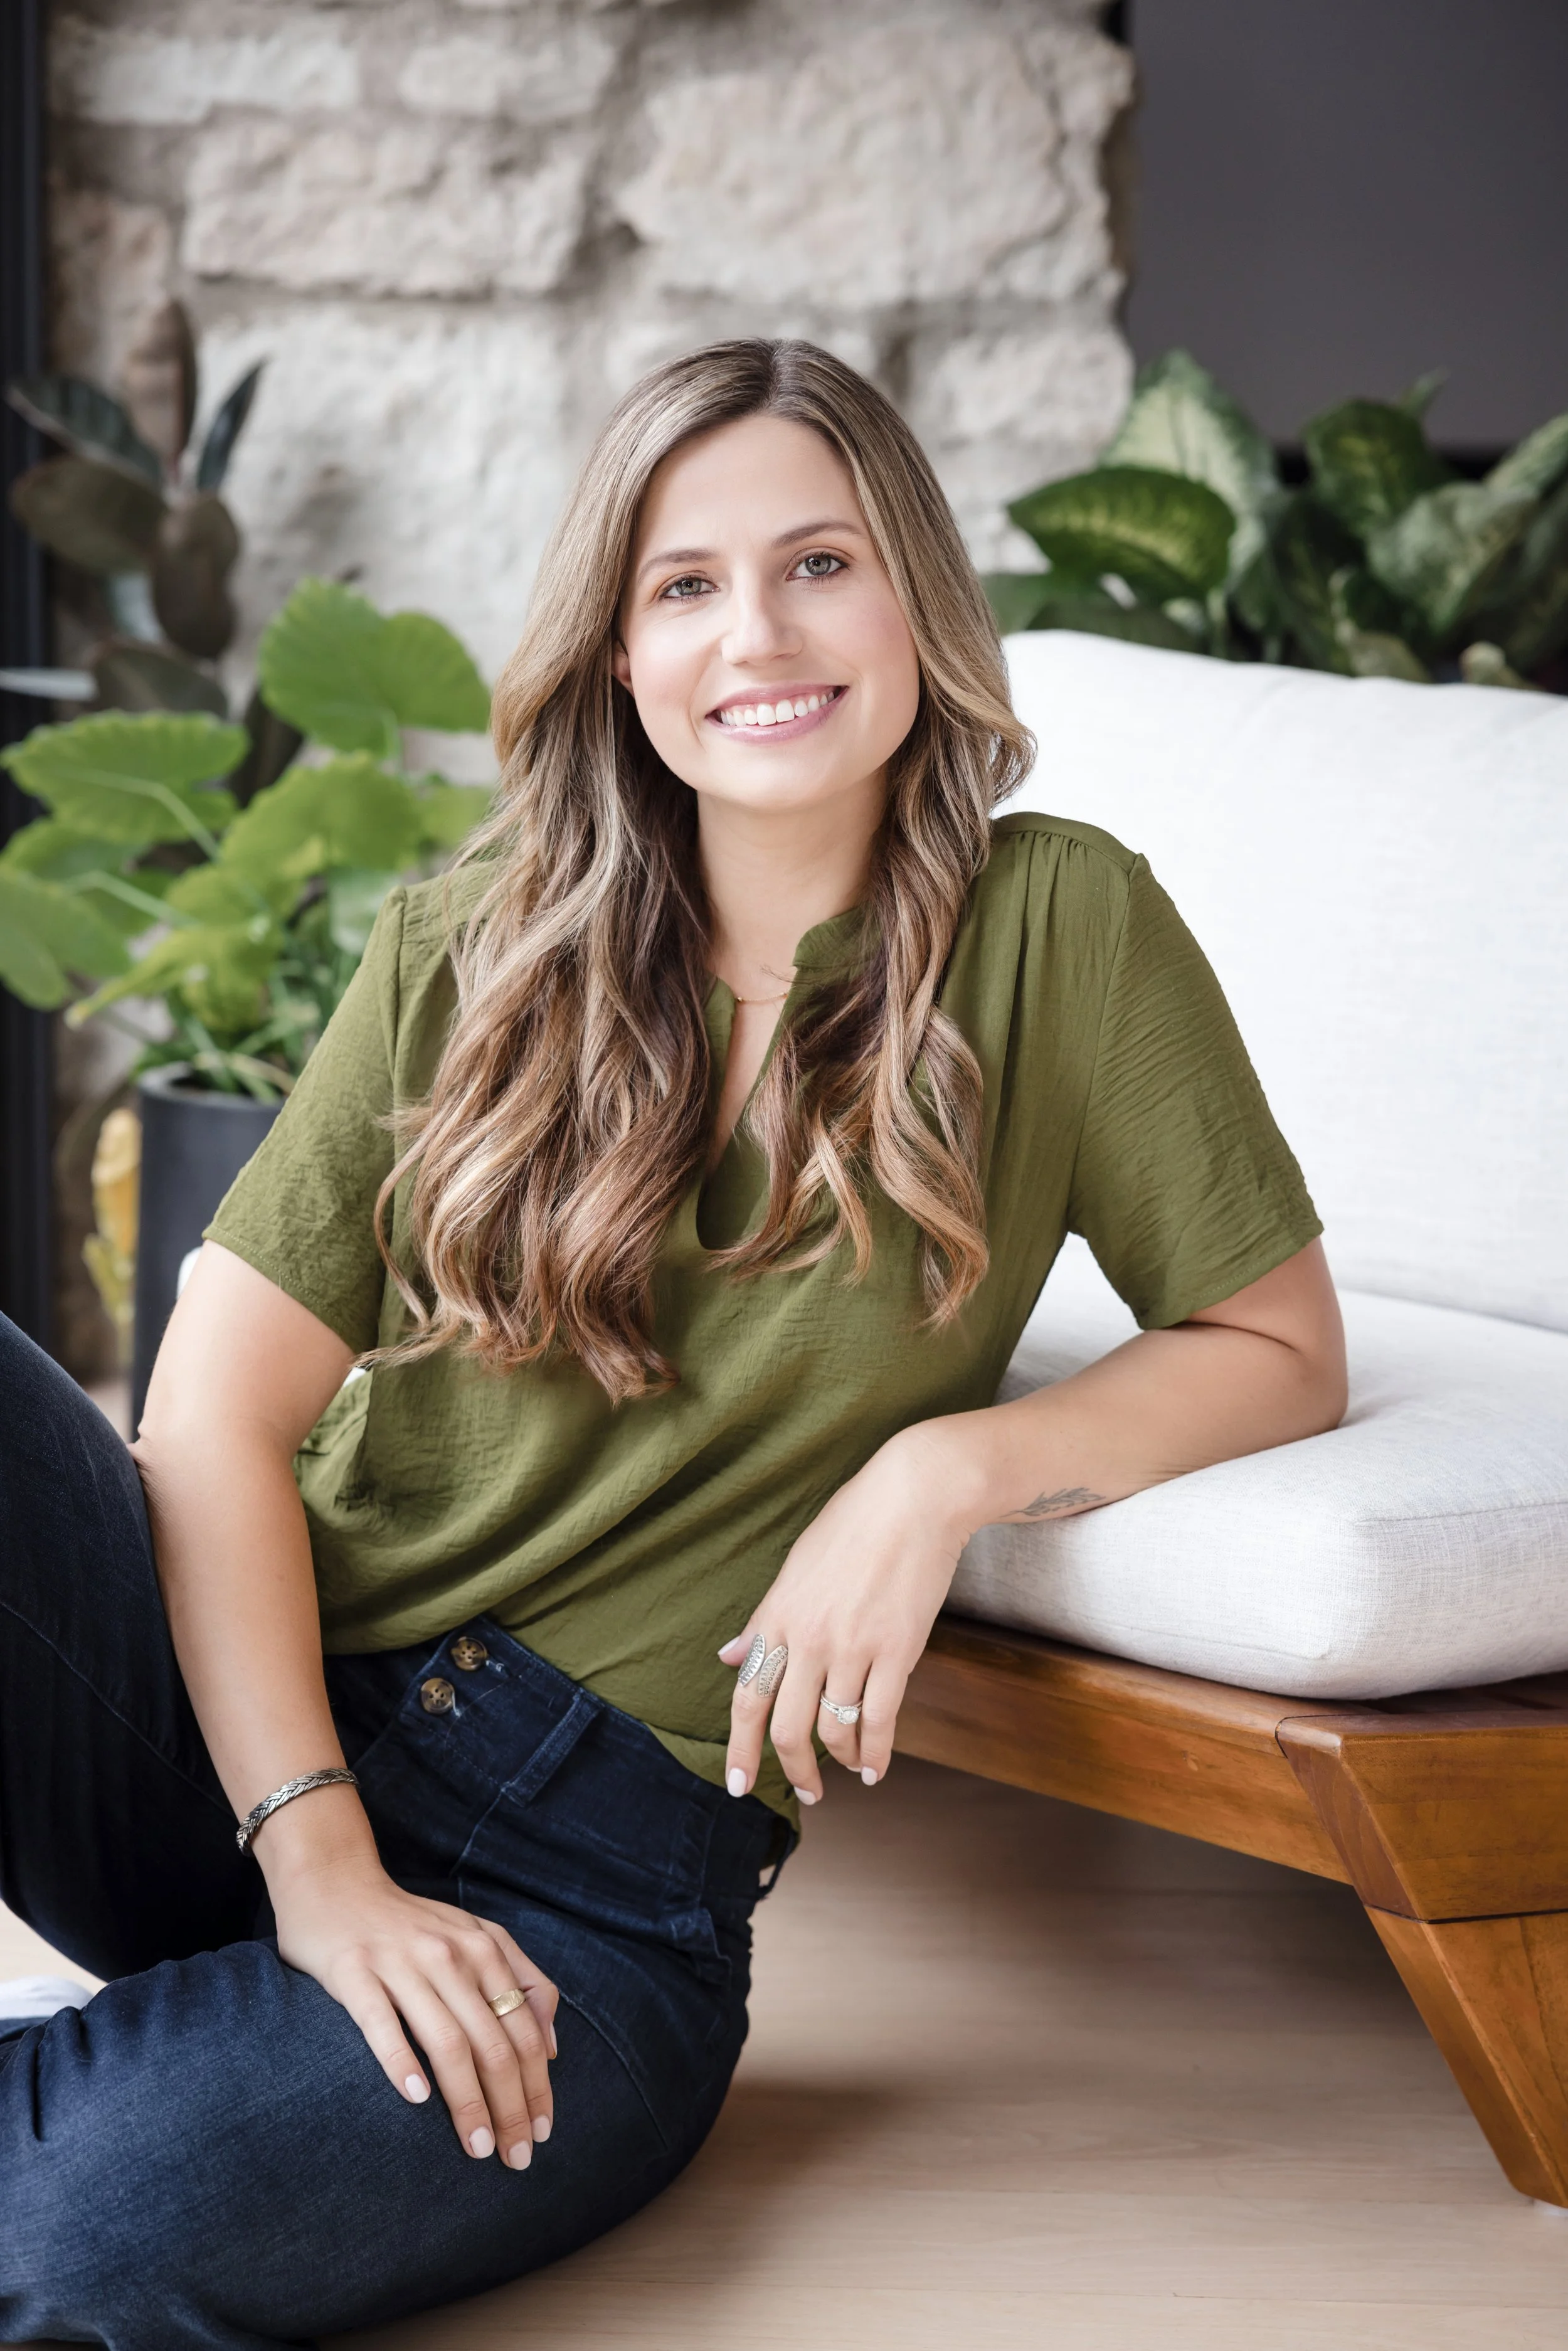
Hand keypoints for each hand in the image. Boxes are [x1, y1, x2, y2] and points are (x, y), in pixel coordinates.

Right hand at [270, 1851, 557, 2169]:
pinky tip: (415, 2099)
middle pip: (493, 2042)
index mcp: (484, 1948)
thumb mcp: (475, 1936)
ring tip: (478, 2147)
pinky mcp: (353, 1971)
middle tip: (516, 2159)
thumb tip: (552, 2046)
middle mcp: (449, 1954)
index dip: (538, 2084)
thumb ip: (520, 1980)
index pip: (524, 2028)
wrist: (334, 1881)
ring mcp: (400, 1962)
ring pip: (447, 2040)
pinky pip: (381, 2022)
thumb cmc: (410, 1924)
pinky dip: (400, 2060)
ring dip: (468, 2101)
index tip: (542, 2131)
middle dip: (511, 2106)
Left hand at [720, 1421, 977, 1804]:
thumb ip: (763, 1619)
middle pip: (785, 1726)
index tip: (737, 1783)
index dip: (739, 1749)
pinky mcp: (897, 1652)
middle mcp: (808, 1637)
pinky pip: (880, 1720)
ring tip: (847, 1770)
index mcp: (777, 1614)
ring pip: (833, 1729)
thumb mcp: (795, 1566)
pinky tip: (875, 1768)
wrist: (916, 1496)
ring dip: (839, 1761)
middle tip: (805, 1792)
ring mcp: (852, 1646)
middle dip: (792, 1769)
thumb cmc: (855, 1523)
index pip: (746, 1696)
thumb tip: (729, 1655)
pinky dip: (875, 1753)